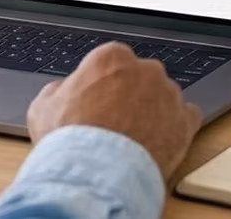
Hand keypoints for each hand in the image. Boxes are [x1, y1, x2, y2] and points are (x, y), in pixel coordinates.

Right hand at [27, 42, 201, 179]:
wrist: (96, 174)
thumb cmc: (70, 139)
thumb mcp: (43, 105)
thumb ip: (59, 90)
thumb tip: (63, 92)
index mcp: (111, 57)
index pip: (113, 58)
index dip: (104, 80)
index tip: (99, 95)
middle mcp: (143, 69)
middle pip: (141, 74)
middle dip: (131, 91)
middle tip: (116, 115)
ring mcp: (167, 95)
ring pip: (164, 94)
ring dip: (154, 107)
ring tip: (136, 133)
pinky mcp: (184, 123)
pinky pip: (187, 115)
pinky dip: (176, 124)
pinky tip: (160, 136)